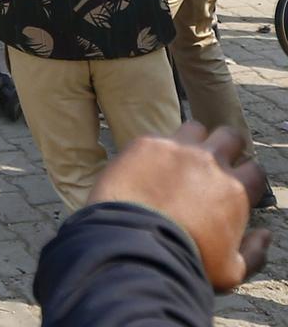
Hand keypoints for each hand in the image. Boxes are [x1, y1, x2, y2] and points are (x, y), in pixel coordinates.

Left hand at [88, 122, 271, 292]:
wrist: (134, 244)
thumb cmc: (185, 262)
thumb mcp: (231, 272)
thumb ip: (254, 252)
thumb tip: (265, 234)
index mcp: (235, 190)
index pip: (254, 170)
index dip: (246, 177)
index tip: (232, 185)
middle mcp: (210, 162)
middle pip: (230, 136)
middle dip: (226, 146)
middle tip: (212, 162)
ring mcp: (177, 148)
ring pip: (194, 129)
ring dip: (192, 141)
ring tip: (178, 159)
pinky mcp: (146, 144)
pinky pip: (157, 137)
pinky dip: (155, 150)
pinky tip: (144, 168)